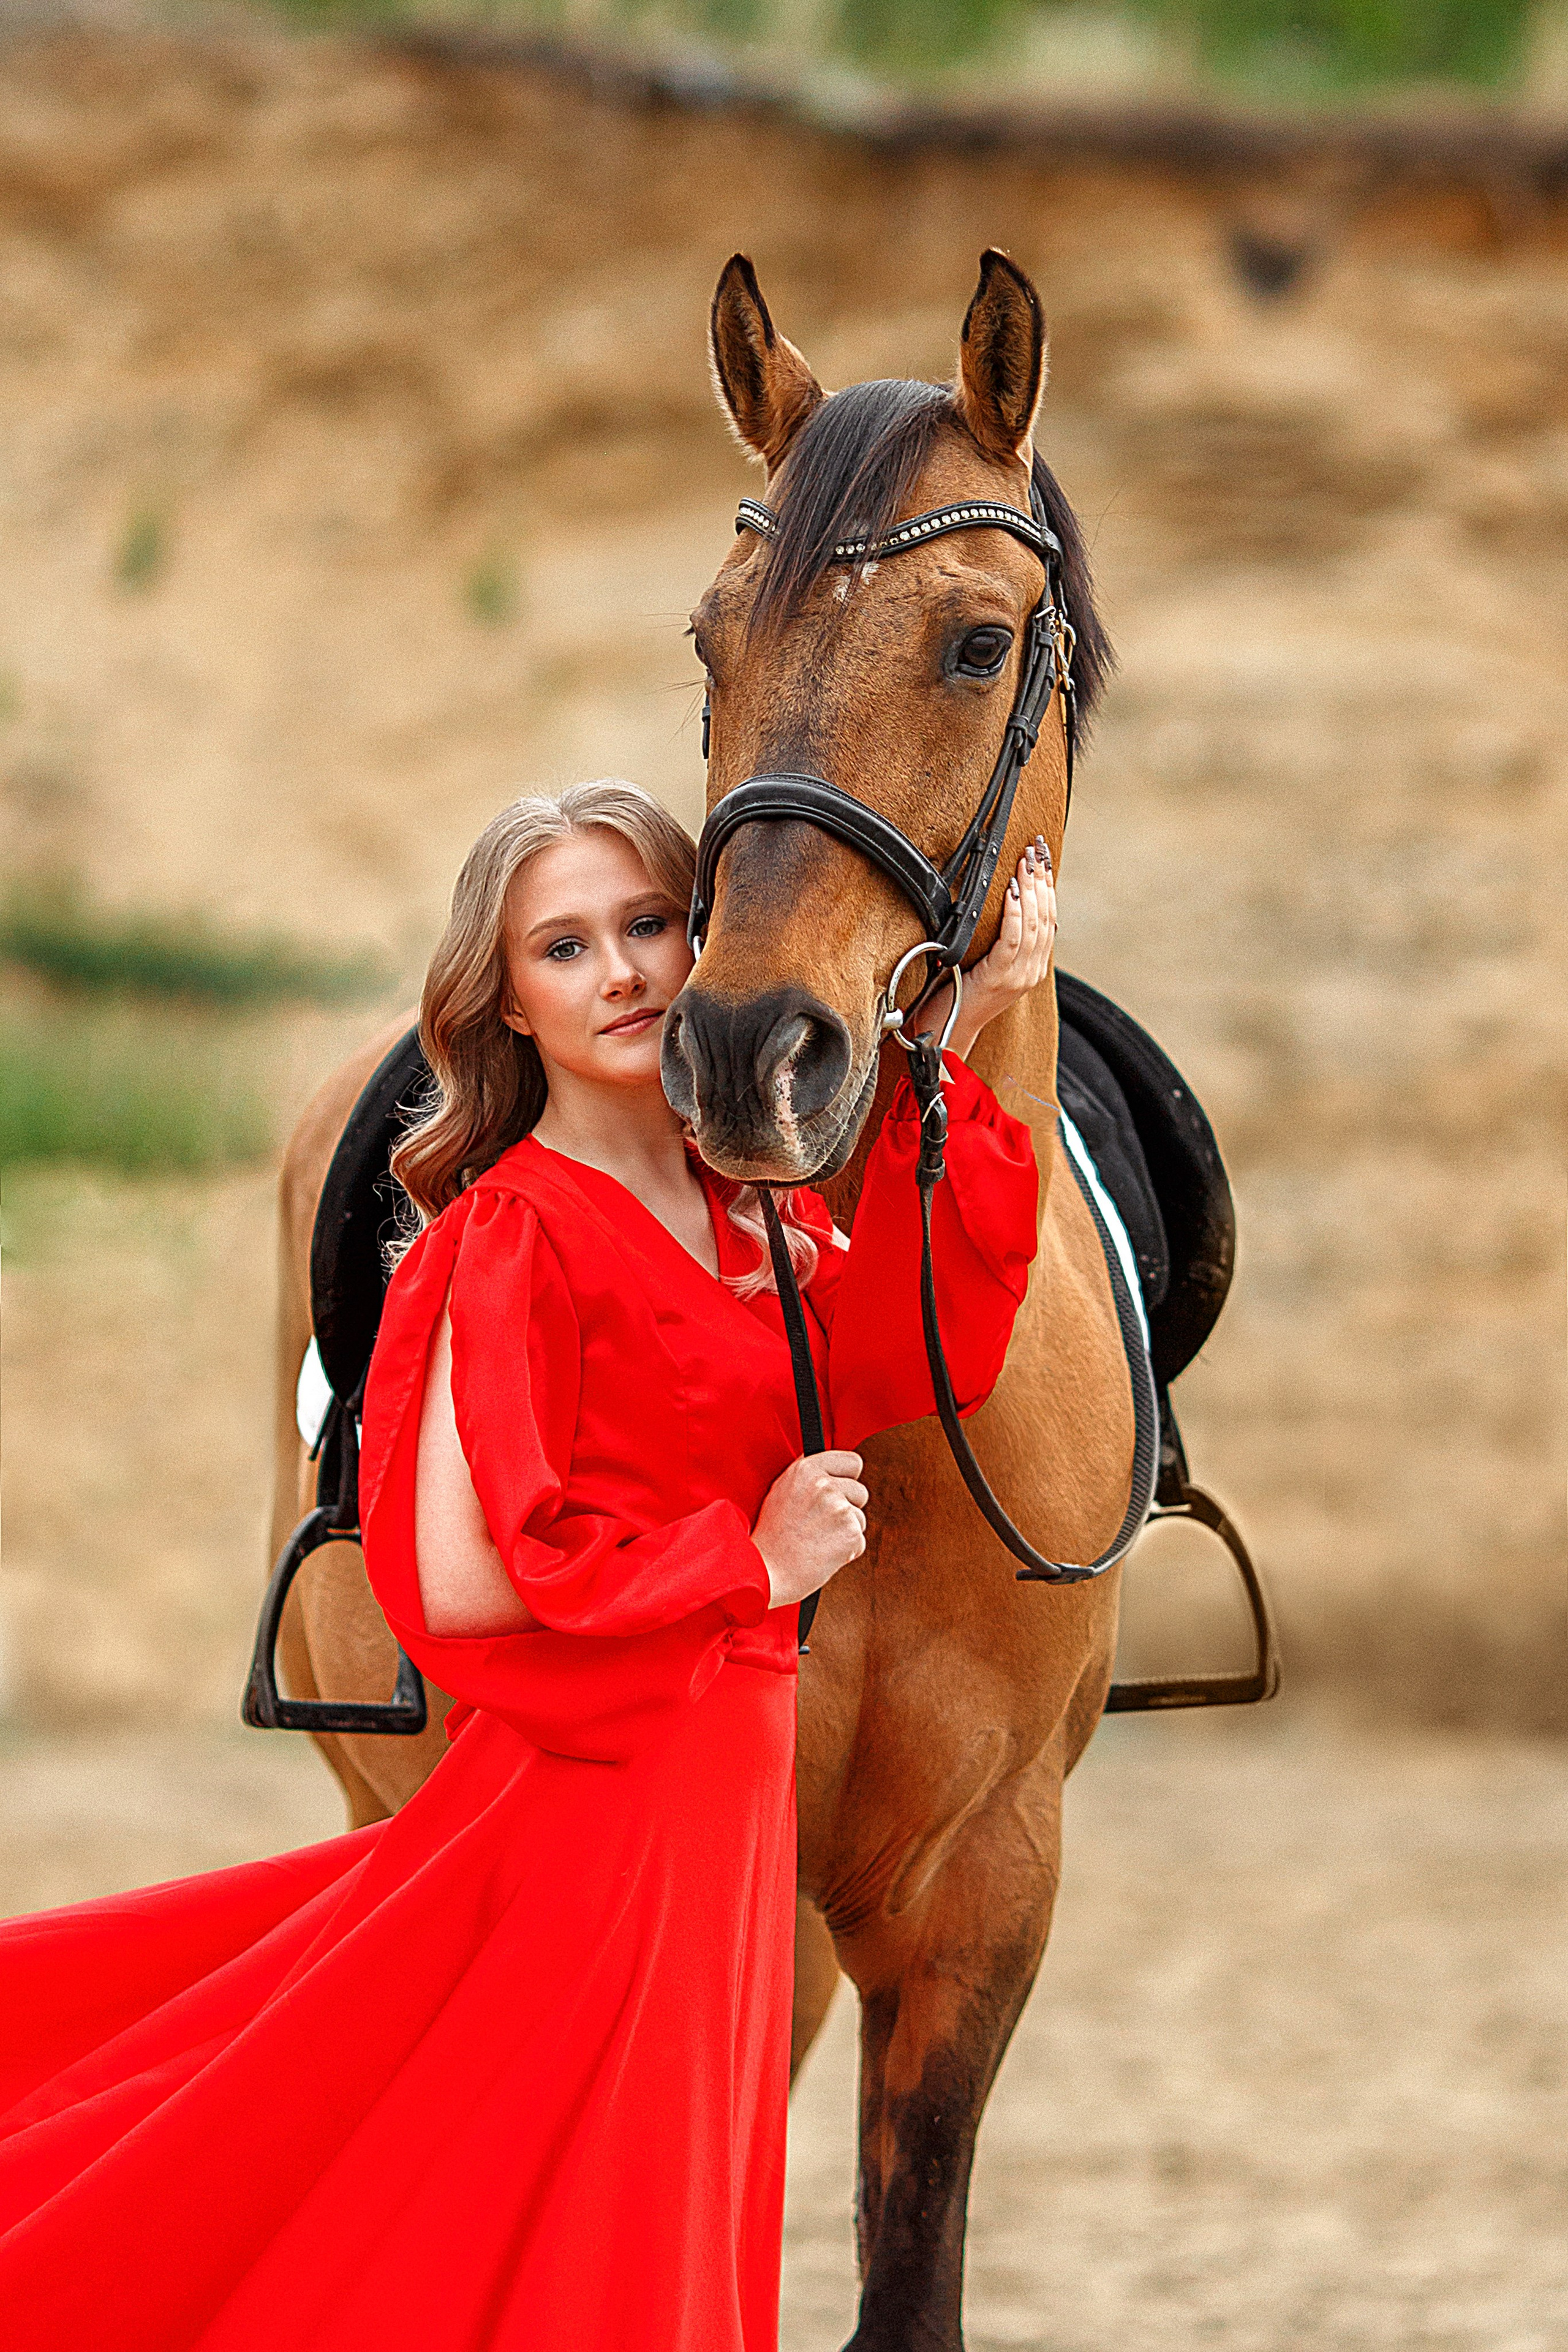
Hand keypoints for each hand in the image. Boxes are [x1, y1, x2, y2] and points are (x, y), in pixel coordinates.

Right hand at [752, 1450, 867, 1608]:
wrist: (766, 1571)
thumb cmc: (772, 1537)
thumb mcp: (781, 1491)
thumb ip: (808, 1477)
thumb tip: (829, 1471)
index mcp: (806, 1469)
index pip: (852, 1462)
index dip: (848, 1479)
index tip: (840, 1491)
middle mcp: (825, 1484)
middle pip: (860, 1492)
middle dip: (848, 1509)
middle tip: (820, 1524)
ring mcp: (839, 1507)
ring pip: (860, 1519)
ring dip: (845, 1532)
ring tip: (816, 1541)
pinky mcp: (850, 1532)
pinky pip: (860, 1542)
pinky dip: (846, 1552)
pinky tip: (823, 1554)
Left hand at [910, 838, 1055, 1062]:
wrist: (945, 1030)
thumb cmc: (957, 992)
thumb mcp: (985, 962)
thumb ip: (1001, 941)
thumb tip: (1004, 902)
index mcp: (1032, 967)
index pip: (1049, 920)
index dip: (1047, 887)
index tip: (1042, 860)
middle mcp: (1031, 972)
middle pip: (1045, 918)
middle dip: (1040, 881)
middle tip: (1034, 852)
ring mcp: (1018, 977)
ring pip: (1033, 925)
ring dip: (1029, 890)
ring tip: (1024, 864)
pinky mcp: (999, 977)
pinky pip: (1013, 939)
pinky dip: (1014, 912)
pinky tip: (1011, 891)